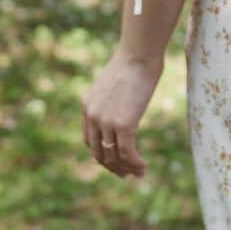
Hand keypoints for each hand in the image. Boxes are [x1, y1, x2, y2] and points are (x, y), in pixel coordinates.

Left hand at [81, 46, 163, 178]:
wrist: (139, 54)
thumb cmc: (133, 62)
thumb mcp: (114, 82)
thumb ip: (112, 99)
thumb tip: (124, 106)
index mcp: (87, 106)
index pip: (89, 141)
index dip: (102, 155)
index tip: (115, 162)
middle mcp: (92, 116)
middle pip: (99, 153)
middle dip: (112, 167)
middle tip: (126, 175)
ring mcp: (106, 121)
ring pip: (113, 156)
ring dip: (126, 168)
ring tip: (139, 173)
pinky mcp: (124, 124)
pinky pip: (127, 153)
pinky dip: (135, 164)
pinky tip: (143, 167)